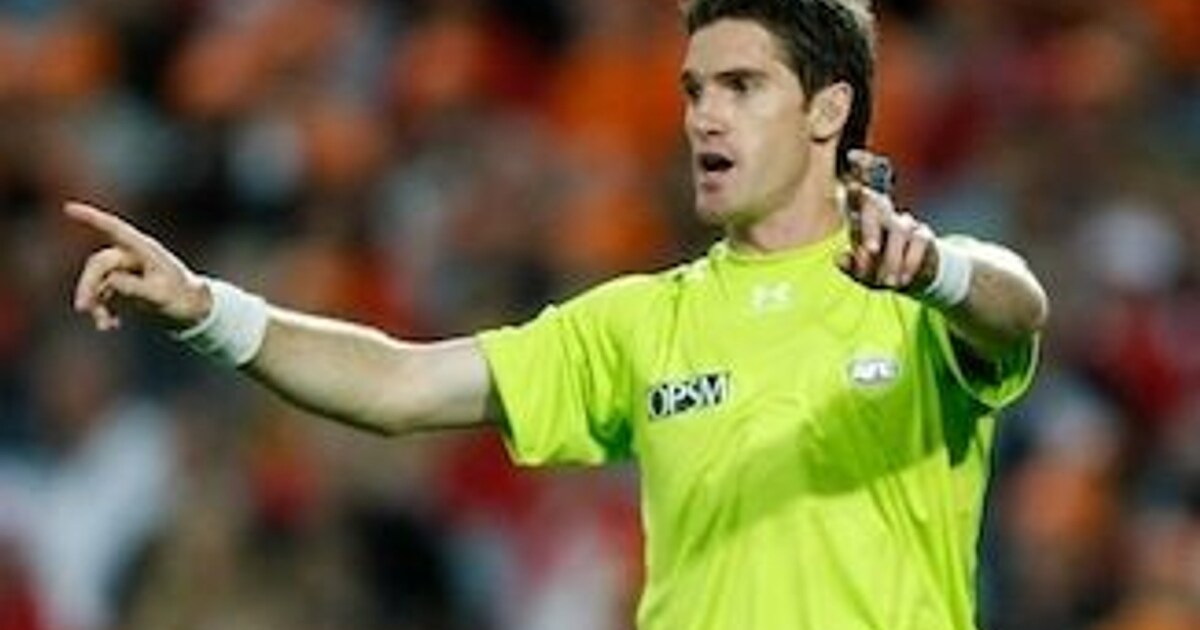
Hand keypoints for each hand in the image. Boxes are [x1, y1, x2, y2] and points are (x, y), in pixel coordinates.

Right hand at [65, 202, 211, 331]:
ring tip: (104, 326)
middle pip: (99, 264)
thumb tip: (110, 281)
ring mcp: (125, 271)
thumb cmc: (182, 298)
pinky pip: (102, 295)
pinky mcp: (121, 286)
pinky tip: (110, 326)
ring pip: (97, 282)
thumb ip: (135, 288)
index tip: (68, 208)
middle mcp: (132, 256)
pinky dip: (102, 310)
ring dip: (95, 303)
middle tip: (82, 308)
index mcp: (145, 250)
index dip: (91, 218)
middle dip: (88, 285)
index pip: (115, 229)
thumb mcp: (160, 296)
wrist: (192, 311)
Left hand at [836, 150, 937, 292]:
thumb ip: (852, 267)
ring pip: (898, 230)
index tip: (853, 156)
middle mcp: (883, 216)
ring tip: (887, 281)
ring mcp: (904, 223)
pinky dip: (910, 261)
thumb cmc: (878, 273)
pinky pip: (918, 241)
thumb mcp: (863, 275)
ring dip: (893, 258)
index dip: (860, 171)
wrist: (909, 280)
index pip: (859, 193)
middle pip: (878, 206)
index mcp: (863, 220)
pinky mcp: (923, 234)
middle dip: (873, 227)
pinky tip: (904, 279)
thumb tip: (839, 258)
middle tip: (870, 251)